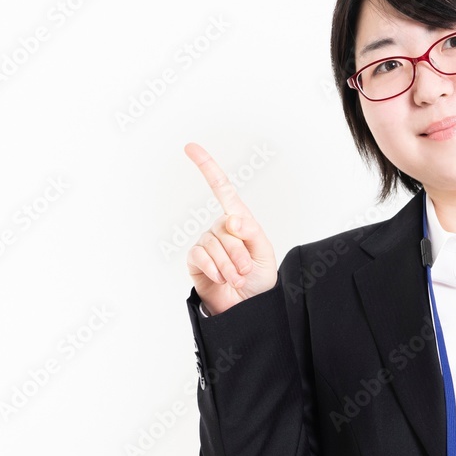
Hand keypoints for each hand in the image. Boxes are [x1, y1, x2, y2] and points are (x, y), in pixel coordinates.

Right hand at [184, 143, 278, 315]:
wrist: (248, 307)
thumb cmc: (259, 278)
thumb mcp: (264, 253)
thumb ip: (252, 233)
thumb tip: (233, 219)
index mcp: (238, 221)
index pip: (222, 190)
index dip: (207, 167)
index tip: (191, 147)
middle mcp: (219, 228)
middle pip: (225, 229)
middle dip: (239, 253)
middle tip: (246, 271)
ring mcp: (206, 243)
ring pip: (214, 245)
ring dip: (229, 265)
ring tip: (237, 278)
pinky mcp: (195, 260)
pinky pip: (201, 256)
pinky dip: (215, 269)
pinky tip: (222, 279)